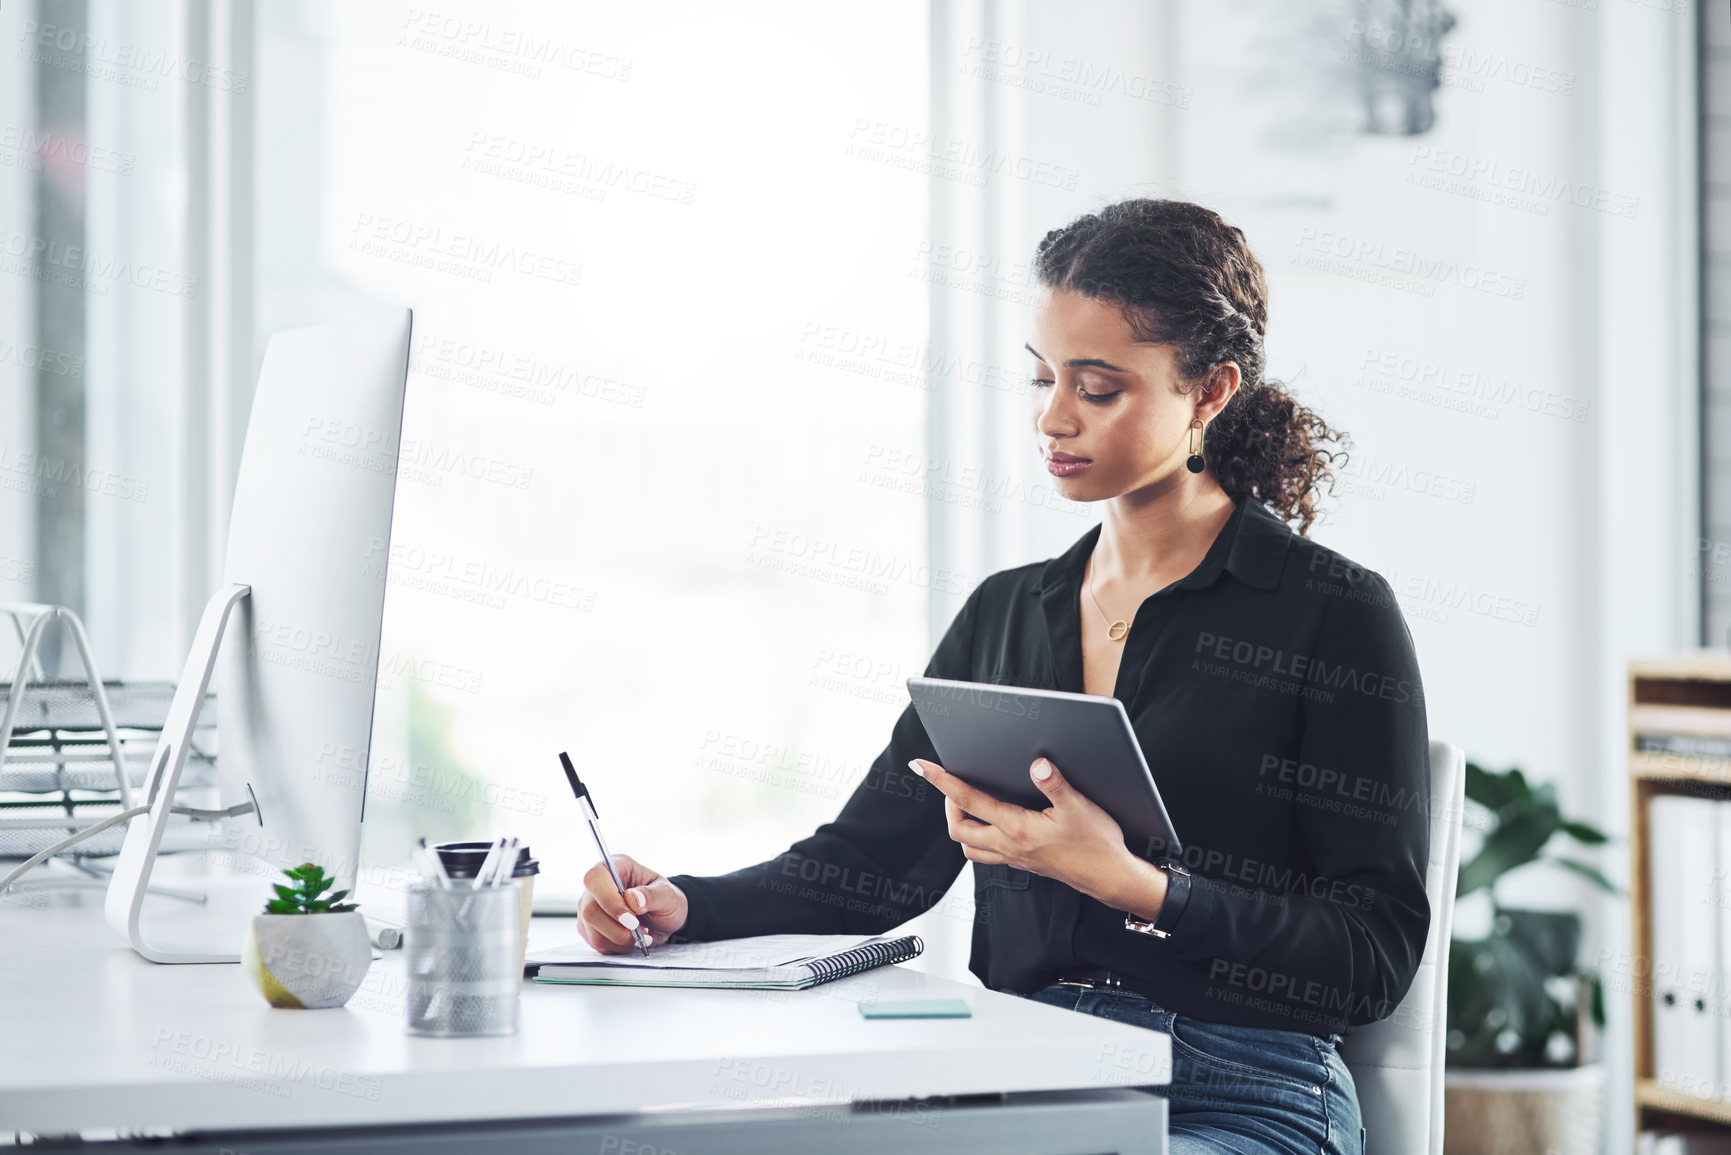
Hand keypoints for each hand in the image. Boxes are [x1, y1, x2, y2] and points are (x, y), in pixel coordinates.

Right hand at [577, 854, 688, 953]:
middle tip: (642, 931)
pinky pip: (597, 943)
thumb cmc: (664, 900)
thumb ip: (652, 895)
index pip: (595, 878)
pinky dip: (617, 946)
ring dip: (620, 939)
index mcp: (615, 867)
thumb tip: (633, 898)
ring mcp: (589, 907)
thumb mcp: (668, 895)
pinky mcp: (590, 927)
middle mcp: (597, 886)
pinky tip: (631, 940)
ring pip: (593, 931)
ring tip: (641, 935)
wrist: (663, 918)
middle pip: (590, 910)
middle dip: (618, 928)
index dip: (608, 899)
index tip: (631, 918)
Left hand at [909, 756, 1165, 916]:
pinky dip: (980, 838)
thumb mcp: (1079, 807)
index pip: (968, 800)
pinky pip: (988, 854)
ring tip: (966, 803)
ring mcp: (1015, 857)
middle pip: (958, 829)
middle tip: (952, 783)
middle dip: (948, 805)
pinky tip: (992, 823)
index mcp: (1016, 828)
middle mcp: (1009, 845)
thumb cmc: (1096, 844)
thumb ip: (1054, 784)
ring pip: (970, 847)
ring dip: (961, 825)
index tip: (922, 767)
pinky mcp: (1024, 863)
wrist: (1110, 877)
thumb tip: (1037, 763)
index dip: (942, 781)